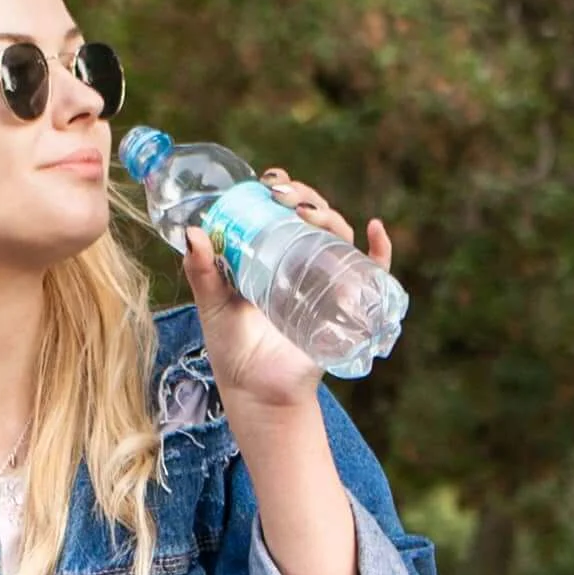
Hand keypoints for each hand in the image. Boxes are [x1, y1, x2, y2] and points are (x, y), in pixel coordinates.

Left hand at [181, 169, 395, 415]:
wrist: (259, 394)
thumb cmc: (234, 351)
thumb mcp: (213, 306)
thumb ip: (202, 273)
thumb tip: (192, 231)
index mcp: (272, 256)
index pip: (284, 212)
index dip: (283, 190)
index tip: (270, 181)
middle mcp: (303, 264)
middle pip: (314, 216)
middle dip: (304, 196)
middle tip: (282, 196)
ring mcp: (328, 283)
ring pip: (340, 236)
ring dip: (330, 215)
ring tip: (308, 214)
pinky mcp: (349, 307)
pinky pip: (374, 274)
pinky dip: (381, 250)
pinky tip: (375, 230)